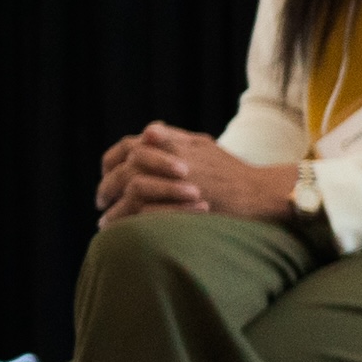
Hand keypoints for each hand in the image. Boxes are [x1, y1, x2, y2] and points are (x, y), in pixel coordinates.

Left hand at [98, 123, 291, 225]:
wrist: (260, 192)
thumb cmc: (234, 172)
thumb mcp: (204, 146)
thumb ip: (174, 138)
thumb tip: (149, 131)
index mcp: (172, 143)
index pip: (127, 148)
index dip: (111, 162)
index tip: (107, 174)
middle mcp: (170, 159)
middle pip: (124, 171)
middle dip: (106, 188)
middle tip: (101, 202)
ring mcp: (175, 182)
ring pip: (130, 193)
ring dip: (115, 209)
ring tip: (106, 223)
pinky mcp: (181, 204)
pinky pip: (144, 214)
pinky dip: (130, 222)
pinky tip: (124, 231)